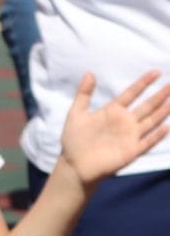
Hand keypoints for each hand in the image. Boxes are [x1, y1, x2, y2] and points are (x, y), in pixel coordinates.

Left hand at [57, 71, 169, 186]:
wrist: (74, 164)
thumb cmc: (74, 139)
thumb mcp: (76, 113)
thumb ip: (84, 94)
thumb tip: (89, 73)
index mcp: (113, 111)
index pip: (132, 93)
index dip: (144, 83)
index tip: (156, 72)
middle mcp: (125, 122)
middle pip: (146, 106)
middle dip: (160, 95)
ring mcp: (130, 136)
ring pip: (151, 121)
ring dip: (163, 112)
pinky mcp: (131, 151)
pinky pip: (147, 142)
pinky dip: (157, 135)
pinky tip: (166, 126)